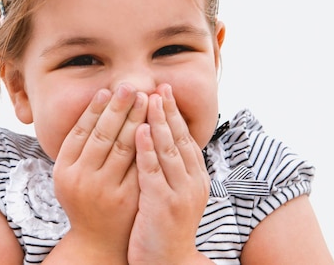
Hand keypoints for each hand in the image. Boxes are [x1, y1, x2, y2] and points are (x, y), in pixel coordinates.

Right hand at [51, 83, 145, 259]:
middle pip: (102, 135)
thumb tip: (96, 105)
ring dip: (135, 120)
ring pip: (122, 147)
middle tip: (130, 87)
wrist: (98, 241)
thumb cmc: (84, 199)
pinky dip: (146, 143)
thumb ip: (77, 145)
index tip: (107, 91)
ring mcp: (106, 189)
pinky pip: (139, 164)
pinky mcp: (128, 198)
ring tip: (145, 99)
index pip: (80, 131)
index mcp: (64, 169)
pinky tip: (154, 126)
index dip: (94, 109)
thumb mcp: (70, 173)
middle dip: (118, 108)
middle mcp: (82, 179)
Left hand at [128, 84, 210, 263]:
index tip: (164, 90)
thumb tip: (161, 139)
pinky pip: (153, 170)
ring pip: (169, 149)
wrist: (168, 262)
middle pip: (180, 138)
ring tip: (149, 98)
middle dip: (169, 110)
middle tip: (160, 85)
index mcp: (196, 178)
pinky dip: (146, 148)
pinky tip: (138, 130)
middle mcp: (193, 182)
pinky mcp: (163, 204)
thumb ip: (170, 168)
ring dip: (158, 122)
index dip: (175, 114)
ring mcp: (180, 193)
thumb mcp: (172, 192)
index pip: (185, 138)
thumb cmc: (164, 225)